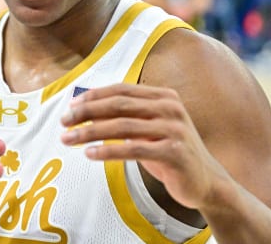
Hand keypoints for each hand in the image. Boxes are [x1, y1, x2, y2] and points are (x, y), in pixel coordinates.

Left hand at [60, 83, 225, 209]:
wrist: (207, 181)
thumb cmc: (168, 151)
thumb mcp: (148, 127)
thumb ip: (125, 115)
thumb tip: (83, 107)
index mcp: (163, 96)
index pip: (120, 90)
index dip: (93, 96)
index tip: (70, 106)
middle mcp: (170, 108)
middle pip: (118, 105)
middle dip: (86, 112)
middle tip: (63, 121)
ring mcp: (174, 129)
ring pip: (122, 126)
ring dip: (90, 132)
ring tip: (68, 139)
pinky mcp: (174, 152)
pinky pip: (133, 149)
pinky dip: (107, 150)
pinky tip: (89, 153)